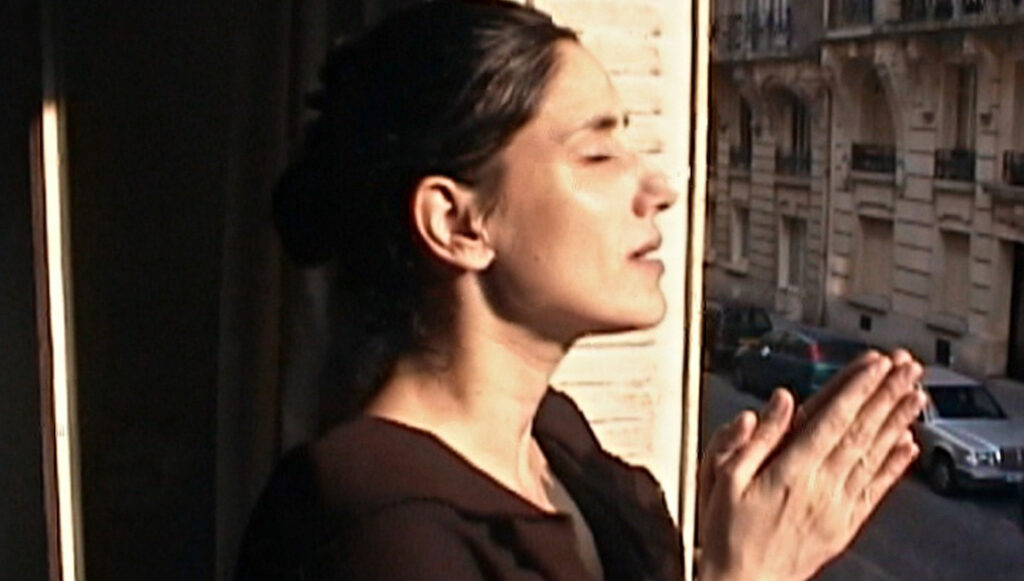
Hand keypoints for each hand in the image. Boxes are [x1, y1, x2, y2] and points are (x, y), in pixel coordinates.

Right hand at [697, 350, 925, 580]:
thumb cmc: (728, 534)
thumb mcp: (724, 478)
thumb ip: (754, 437)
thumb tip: (779, 402)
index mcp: (791, 471)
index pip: (832, 419)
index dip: (856, 388)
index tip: (874, 364)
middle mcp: (821, 487)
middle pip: (861, 431)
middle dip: (885, 394)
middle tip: (906, 367)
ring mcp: (838, 506)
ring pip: (874, 455)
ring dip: (897, 421)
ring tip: (915, 394)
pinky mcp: (845, 524)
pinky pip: (876, 489)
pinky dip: (895, 465)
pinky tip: (908, 445)